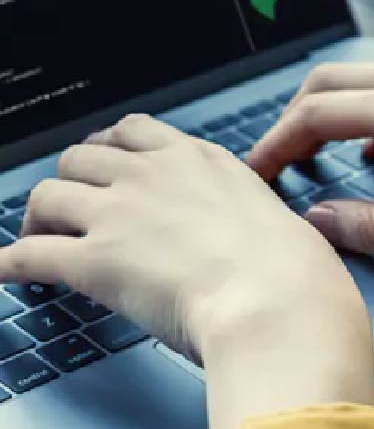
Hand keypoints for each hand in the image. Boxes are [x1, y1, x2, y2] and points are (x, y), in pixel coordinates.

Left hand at [1, 115, 373, 428]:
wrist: (277, 298)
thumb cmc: (291, 266)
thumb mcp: (270, 214)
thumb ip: (240, 210)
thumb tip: (240, 230)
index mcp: (199, 159)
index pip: (135, 130)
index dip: (111, 149)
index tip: (106, 166)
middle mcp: (154, 174)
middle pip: (81, 155)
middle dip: (72, 181)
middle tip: (72, 209)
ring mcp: (120, 213)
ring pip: (47, 194)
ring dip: (39, 219)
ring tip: (41, 240)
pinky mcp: (94, 261)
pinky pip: (26, 256)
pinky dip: (10, 266)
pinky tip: (5, 274)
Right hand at [249, 62, 373, 262]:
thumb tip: (321, 220)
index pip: (316, 114)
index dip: (274, 144)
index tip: (253, 175)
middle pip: (332, 82)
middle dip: (293, 121)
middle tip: (276, 167)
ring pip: (366, 79)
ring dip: (330, 111)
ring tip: (315, 159)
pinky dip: (369, 110)